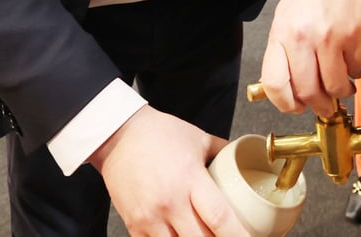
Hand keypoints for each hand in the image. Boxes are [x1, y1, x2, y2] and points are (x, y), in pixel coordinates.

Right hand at [89, 105, 249, 235]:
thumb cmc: (159, 134)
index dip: (238, 235)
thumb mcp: (198, 138)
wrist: (118, 135)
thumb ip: (223, 152)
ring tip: (204, 236)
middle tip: (226, 236)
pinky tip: (180, 236)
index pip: (220, 218)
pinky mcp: (134, 225)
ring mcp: (150, 217)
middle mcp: (171, 202)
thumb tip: (242, 160)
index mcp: (190, 179)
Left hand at [260, 0, 360, 114]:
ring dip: (341, 92)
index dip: (287, 104)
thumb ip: (282, 51)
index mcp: (282, 33)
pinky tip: (352, 58)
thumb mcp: (286, 17)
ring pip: (336, 87)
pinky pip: (357, 71)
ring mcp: (331, 37)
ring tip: (343, 82)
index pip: (275, 84)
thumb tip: (286, 89)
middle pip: (308, 93)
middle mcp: (304, 37)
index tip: (297, 106)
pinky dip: (356, 72)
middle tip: (326, 104)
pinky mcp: (356, 35)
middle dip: (319, 106)